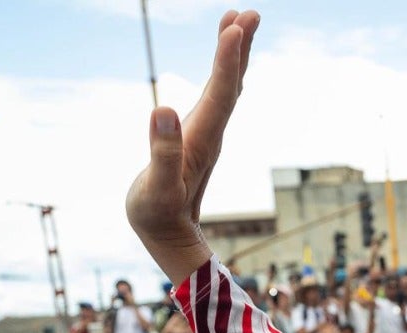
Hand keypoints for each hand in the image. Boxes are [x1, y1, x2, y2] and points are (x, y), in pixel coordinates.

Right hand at [125, 10, 261, 282]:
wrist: (169, 237)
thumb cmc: (157, 216)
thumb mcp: (157, 190)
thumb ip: (162, 153)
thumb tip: (162, 110)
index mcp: (203, 140)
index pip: (220, 94)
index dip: (227, 60)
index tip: (235, 27)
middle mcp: (212, 132)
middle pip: (232, 84)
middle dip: (240, 47)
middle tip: (249, 12)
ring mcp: (208, 132)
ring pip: (227, 86)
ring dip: (235, 53)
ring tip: (239, 19)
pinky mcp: (199, 135)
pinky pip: (216, 94)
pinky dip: (221, 69)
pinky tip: (223, 57)